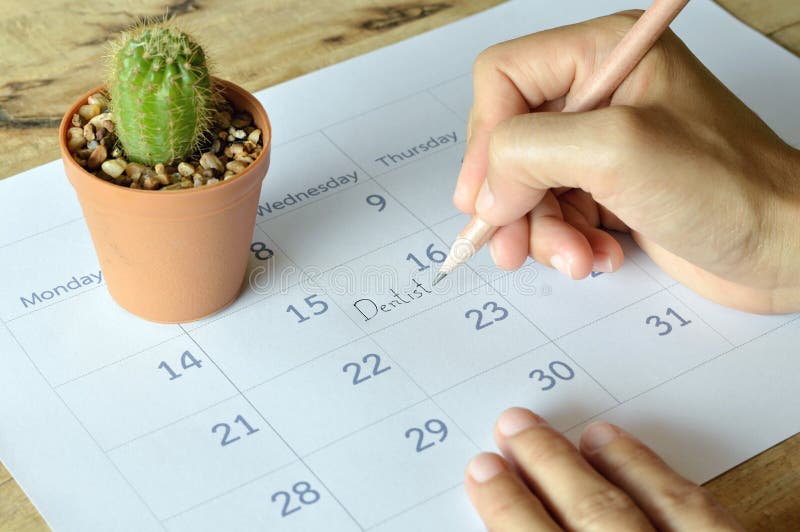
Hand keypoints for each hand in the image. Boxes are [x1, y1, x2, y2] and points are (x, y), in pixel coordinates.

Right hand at [454, 11, 799, 313]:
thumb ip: (529, 152)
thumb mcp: (618, 152)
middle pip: (508, 139)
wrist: (783, 249)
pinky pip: (553, 213)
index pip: (503, 77)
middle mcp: (597, 93)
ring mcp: (601, 144)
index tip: (489, 197)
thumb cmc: (728, 188)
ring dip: (542, 232)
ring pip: (526, 185)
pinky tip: (598, 256)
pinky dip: (566, 244)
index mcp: (602, 54)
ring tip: (577, 258)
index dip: (486, 138)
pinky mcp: (607, 188)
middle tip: (514, 244)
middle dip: (512, 199)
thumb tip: (486, 189)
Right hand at [464, 407, 741, 530]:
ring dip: (598, 462)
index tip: (482, 473)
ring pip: (645, 502)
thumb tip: (504, 516)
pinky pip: (700, 509)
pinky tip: (622, 446)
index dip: (506, 508)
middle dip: (546, 466)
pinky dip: (657, 474)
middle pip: (589, 513)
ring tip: (565, 430)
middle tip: (512, 427)